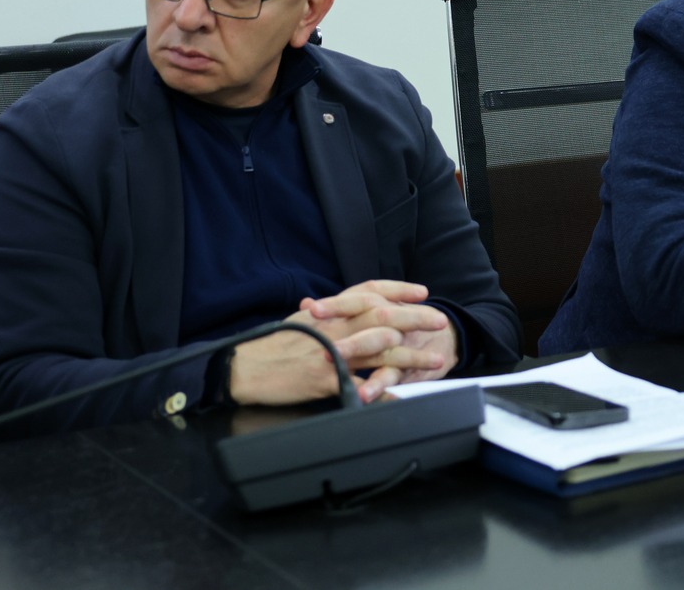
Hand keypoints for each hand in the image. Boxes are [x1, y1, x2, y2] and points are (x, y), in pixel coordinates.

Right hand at [229, 281, 456, 406]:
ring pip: (379, 348)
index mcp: (329, 310)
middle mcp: (334, 326)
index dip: (398, 289)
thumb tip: (351, 308)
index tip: (422, 292)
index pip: (369, 291)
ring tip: (435, 361)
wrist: (243, 368)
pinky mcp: (326, 379)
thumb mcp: (302, 321)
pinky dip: (385, 390)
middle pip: (382, 314)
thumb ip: (329, 314)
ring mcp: (331, 352)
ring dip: (411, 355)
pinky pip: (361, 384)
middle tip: (440, 321)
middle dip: (415, 316)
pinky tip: (404, 395)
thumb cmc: (270, 346)